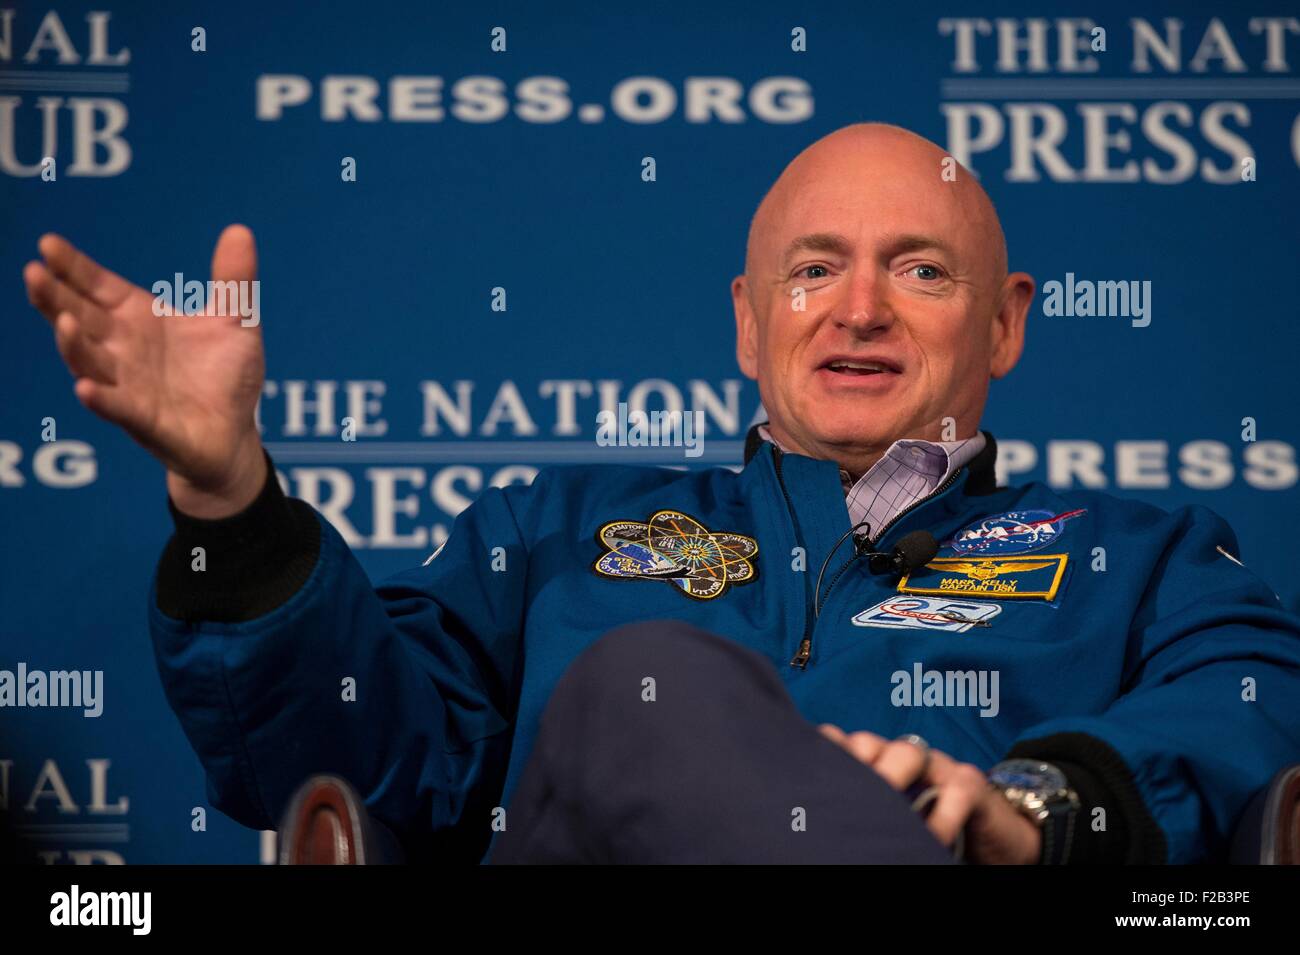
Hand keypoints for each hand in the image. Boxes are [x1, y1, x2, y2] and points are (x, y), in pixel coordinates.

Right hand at [24, 225, 266, 516]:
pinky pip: (119, 409)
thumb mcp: (235, 322)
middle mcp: (124, 350)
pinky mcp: (146, 422)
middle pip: (81, 319)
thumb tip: (241, 230)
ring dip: (74, 345)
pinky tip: (85, 388)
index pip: (97, 287)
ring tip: (63, 322)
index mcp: (139, 320)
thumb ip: (233, 281)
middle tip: (33, 272)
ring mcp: (129, 387)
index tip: (49, 244)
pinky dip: (102, 399)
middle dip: (55, 298)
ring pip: (90, 363)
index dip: (74, 268)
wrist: (235, 435)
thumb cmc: (226, 376)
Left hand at [818, 725, 1040, 863]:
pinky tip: (930, 838)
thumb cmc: (928, 829)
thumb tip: (811, 821)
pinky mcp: (970, 782)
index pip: (840, 743)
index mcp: (875, 762)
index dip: (824, 755)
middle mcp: (901, 756)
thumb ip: (859, 807)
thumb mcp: (888, 818)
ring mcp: (936, 764)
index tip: (803, 777)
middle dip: (852, 766)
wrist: (994, 839)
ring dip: (892, 782)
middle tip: (843, 803)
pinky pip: (953, 788)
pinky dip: (941, 815)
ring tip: (884, 820)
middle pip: (867, 743)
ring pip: (908, 751)